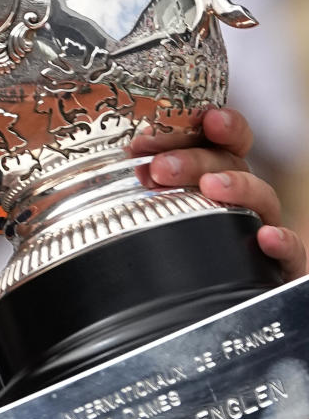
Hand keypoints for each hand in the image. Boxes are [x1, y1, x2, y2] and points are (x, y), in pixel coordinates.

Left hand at [129, 108, 306, 280]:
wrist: (213, 300)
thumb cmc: (179, 245)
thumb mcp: (156, 208)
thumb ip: (147, 182)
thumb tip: (126, 155)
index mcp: (214, 174)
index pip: (223, 140)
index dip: (220, 125)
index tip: (207, 118)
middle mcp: (241, 195)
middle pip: (230, 163)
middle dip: (196, 159)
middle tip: (163, 167)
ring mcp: (261, 226)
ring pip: (261, 198)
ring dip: (237, 187)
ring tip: (211, 187)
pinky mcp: (280, 264)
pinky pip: (291, 252)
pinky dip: (282, 242)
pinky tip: (264, 237)